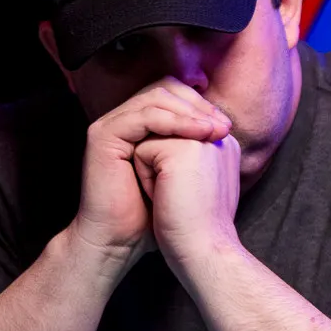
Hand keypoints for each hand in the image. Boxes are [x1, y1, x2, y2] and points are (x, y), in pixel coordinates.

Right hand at [70, 78, 231, 267]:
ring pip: (155, 98)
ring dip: (189, 112)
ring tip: (213, 130)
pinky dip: (173, 122)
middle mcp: (124, 120)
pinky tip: (196, 134)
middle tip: (222, 126)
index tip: (227, 127)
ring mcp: (112, 125)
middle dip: (197, 105)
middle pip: (164, 88)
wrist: (122, 241)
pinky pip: (143, 116)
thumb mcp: (184, 174)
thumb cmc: (153, 216)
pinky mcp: (103, 135)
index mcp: (141, 125)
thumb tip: (225, 126)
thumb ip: (196, 146)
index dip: (201, 105)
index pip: (173, 95)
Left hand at [132, 133, 241, 270]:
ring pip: (150, 142)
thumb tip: (166, 153)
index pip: (177, 139)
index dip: (170, 169)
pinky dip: (146, 178)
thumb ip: (191, 161)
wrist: (204, 251)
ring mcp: (202, 139)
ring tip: (174, 197)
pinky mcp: (181, 148)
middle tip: (180, 199)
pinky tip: (166, 197)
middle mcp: (218, 136)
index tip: (186, 198)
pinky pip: (142, 151)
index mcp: (224, 145)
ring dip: (153, 173)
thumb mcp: (200, 186)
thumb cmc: (199, 228)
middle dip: (160, 169)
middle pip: (163, 138)